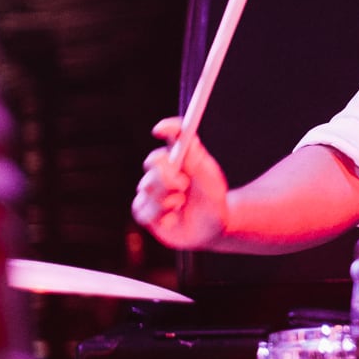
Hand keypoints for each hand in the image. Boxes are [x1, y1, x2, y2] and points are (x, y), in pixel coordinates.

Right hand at [132, 116, 229, 249]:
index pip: (172, 137)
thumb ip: (197, 161)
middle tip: (182, 183)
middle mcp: (164, 172)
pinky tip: (174, 218)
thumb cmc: (213, 202)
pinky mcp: (145, 211)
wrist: (212, 229)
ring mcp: (152, 191)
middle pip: (153, 161)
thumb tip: (186, 137)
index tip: (160, 130)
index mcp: (182, 159)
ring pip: (146, 187)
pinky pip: (144, 210)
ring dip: (168, 198)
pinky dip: (162, 215)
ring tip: (182, 204)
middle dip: (166, 173)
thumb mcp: (210, 182)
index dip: (167, 129)